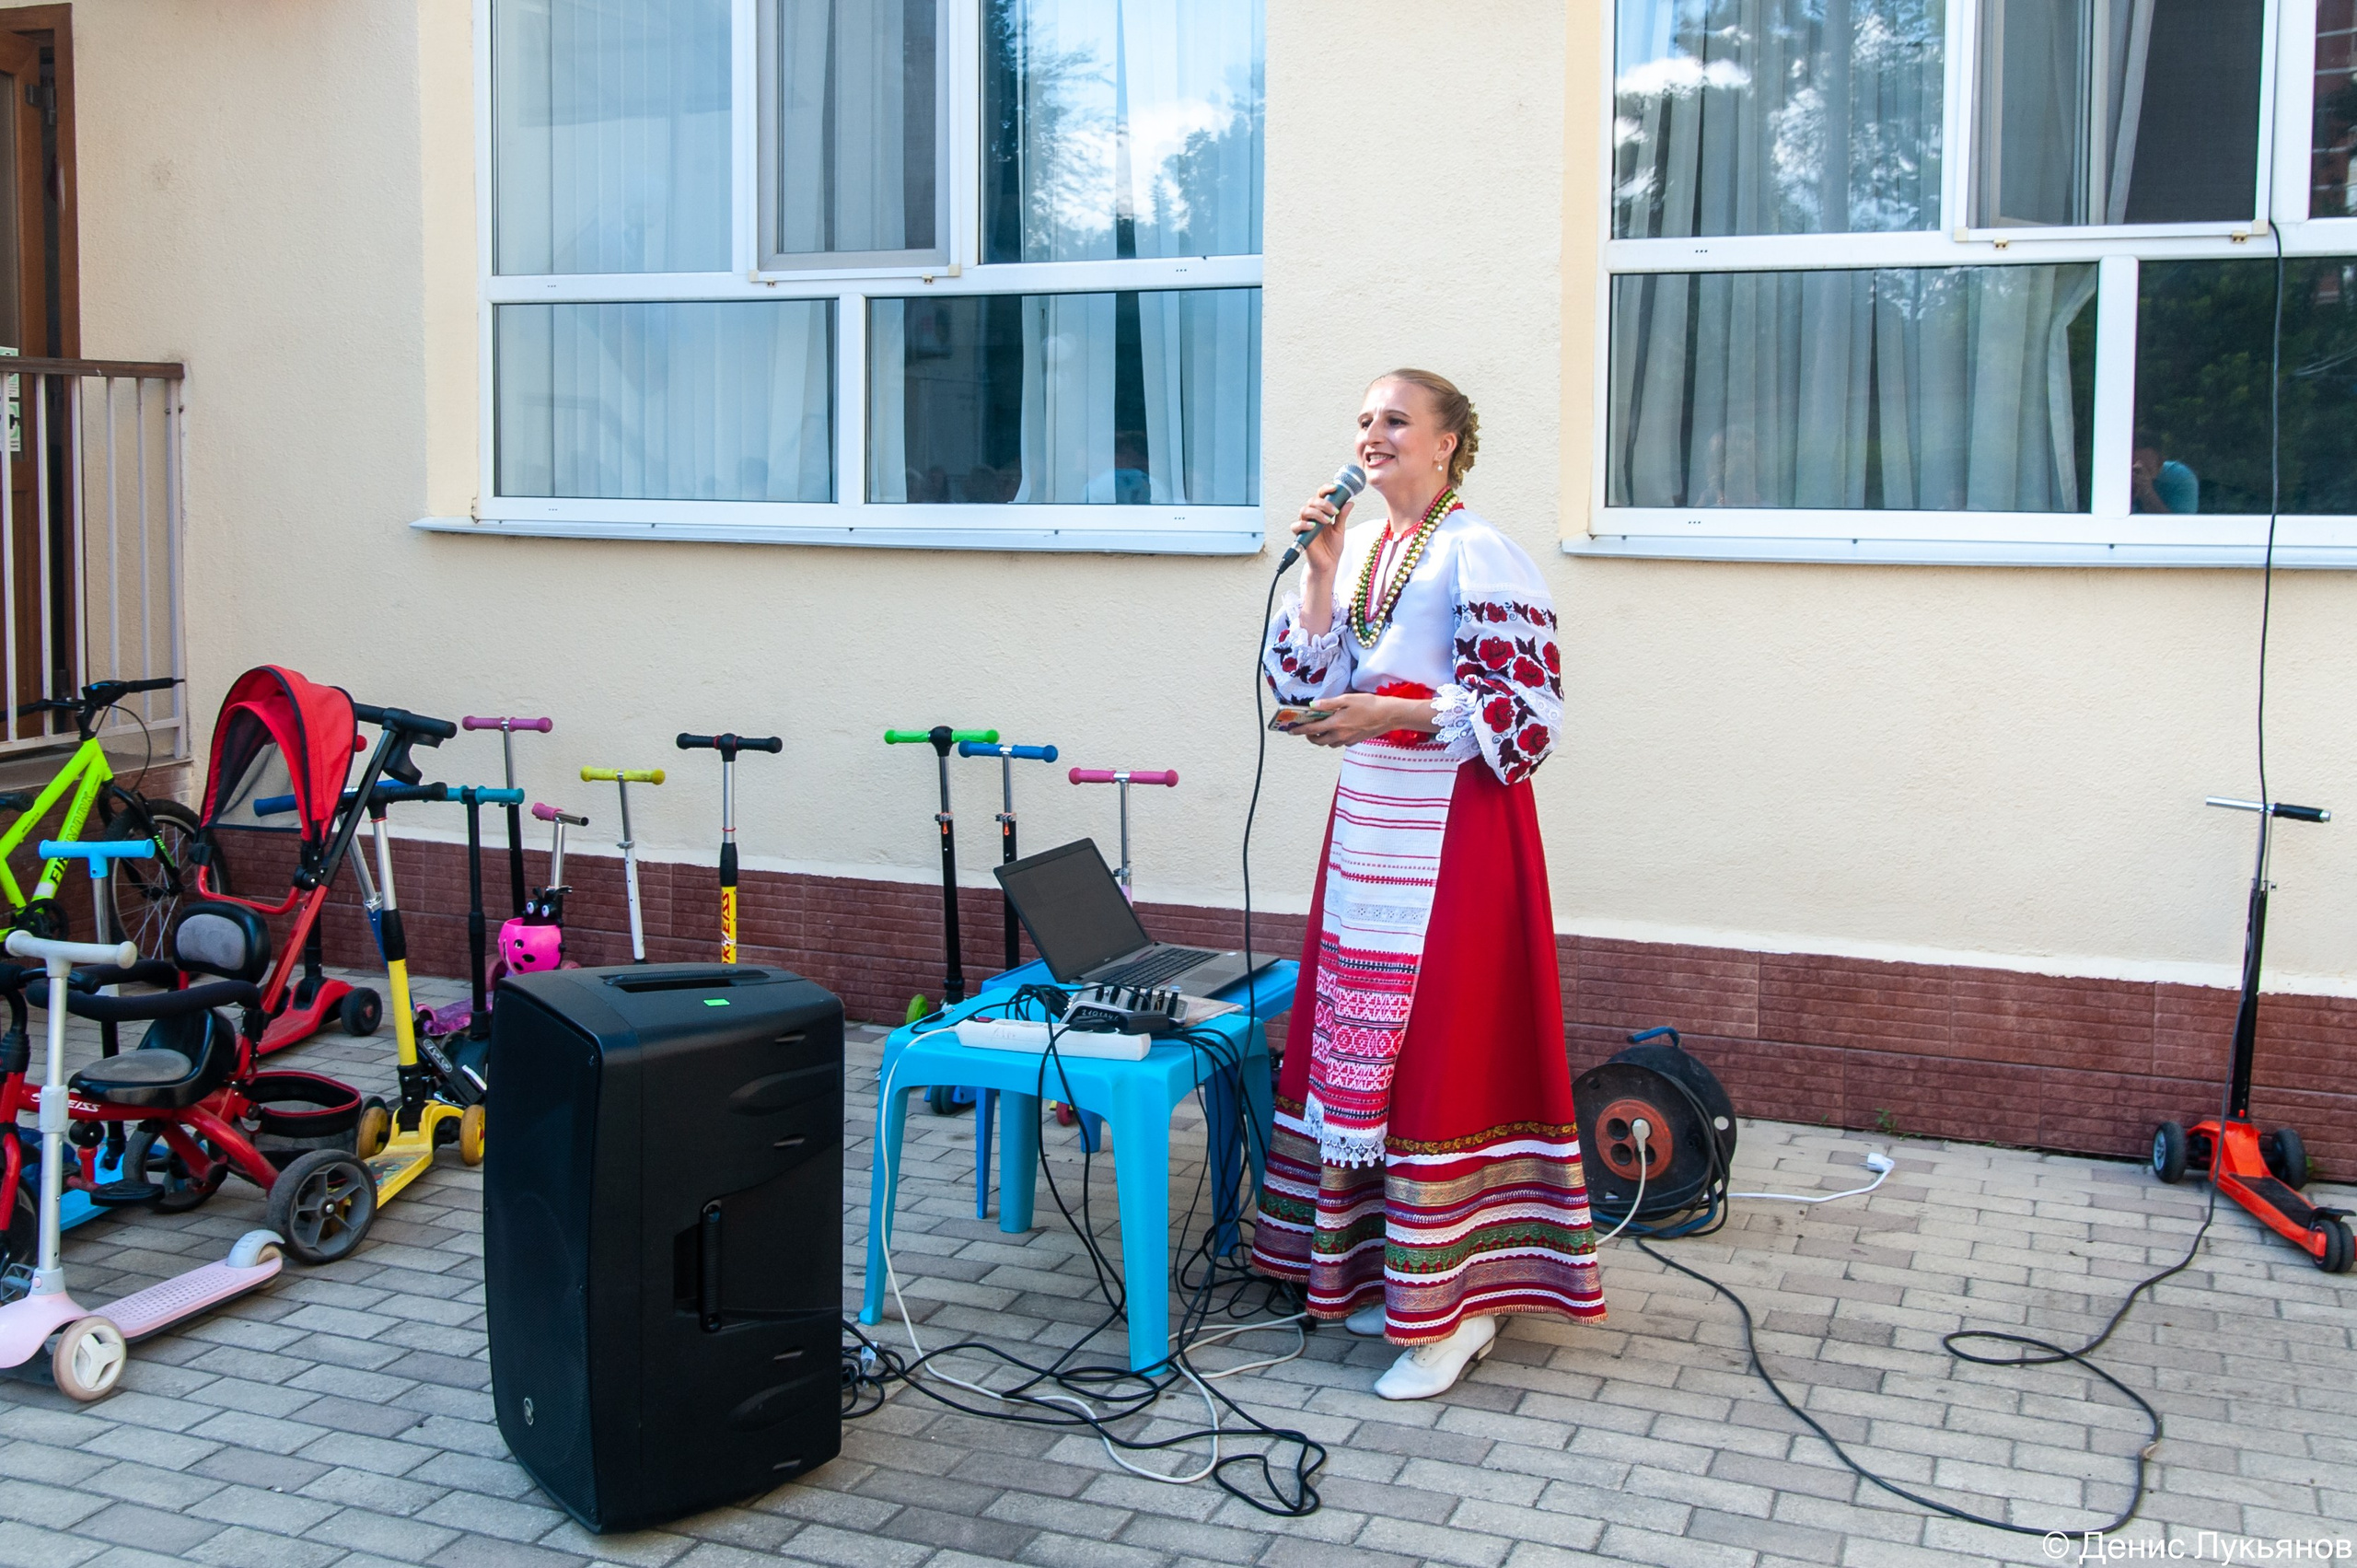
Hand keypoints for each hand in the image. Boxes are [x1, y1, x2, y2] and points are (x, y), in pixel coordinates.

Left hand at [1290, 692, 1435, 748]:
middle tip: (1307, 729)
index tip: (1291, 730)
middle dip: (1309, 736)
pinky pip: (1340, 743)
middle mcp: (1340, 735)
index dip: (1299, 730)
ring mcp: (1348, 740)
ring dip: (1322, 738)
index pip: (1311, 730)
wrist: (1389, 715)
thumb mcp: (1347, 699)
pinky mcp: (1355, 741)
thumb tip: (1313, 706)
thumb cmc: (1370, 705)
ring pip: (1329, 743)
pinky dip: (1335, 738)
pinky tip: (1339, 728)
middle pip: (1318, 741)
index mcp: (1336, 724)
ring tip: (1322, 728)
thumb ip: (1328, 704)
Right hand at [1291, 488, 1351, 575]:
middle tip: (1334, 511)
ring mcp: (1305, 526)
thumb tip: (1349, 502)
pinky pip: (1296, 526)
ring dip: (1317, 513)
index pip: (1320, 496)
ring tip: (1327, 521)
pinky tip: (1313, 526)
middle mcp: (1312, 517)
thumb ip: (1342, 516)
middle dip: (1323, 503)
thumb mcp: (1340, 530)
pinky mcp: (1301, 536)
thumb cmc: (1332, 548)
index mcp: (1321, 513)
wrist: (1328, 564)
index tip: (1335, 488)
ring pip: (1304, 510)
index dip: (1326, 489)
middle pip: (1312, 501)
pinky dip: (1304, 524)